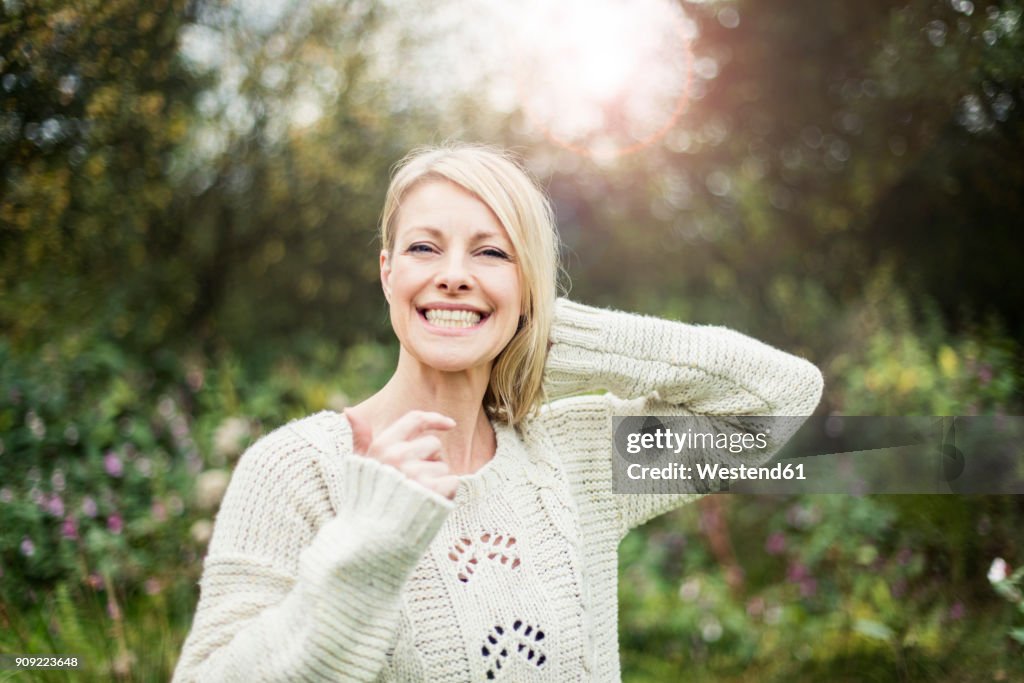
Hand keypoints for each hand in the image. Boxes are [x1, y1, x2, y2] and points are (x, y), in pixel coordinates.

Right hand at [344, 409, 459, 499]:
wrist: (369, 541)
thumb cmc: (365, 502)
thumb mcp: (359, 467)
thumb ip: (359, 439)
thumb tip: (349, 411)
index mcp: (382, 446)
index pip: (414, 419)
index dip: (435, 419)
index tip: (450, 425)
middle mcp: (397, 456)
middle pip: (433, 444)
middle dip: (430, 461)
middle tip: (414, 483)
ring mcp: (414, 473)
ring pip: (443, 466)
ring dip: (436, 481)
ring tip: (417, 498)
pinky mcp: (431, 491)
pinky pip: (452, 482)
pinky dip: (445, 495)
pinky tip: (428, 505)